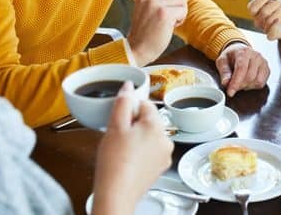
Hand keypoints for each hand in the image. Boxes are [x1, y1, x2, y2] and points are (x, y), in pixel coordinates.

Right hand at [92, 82, 172, 214]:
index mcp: (157, 126)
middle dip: (132, 124)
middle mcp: (166, 140)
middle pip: (148, 120)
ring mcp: (164, 156)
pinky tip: (127, 160)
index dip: (129, 109)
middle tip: (118, 136)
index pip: (145, 104)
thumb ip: (123, 102)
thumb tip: (129, 86)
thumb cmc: (115, 163)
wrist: (116, 194)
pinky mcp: (159, 168)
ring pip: (148, 136)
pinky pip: (149, 151)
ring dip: (136, 138)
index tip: (119, 118)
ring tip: (121, 149)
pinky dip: (139, 152)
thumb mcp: (115, 126)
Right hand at [128, 0, 187, 65]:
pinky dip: (181, 18)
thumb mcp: (145, 8)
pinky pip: (183, 9)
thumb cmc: (145, 32)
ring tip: (172, 19)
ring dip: (181, 9)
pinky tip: (172, 25)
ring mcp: (155, 4)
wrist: (137, 49)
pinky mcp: (164, 14)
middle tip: (176, 10)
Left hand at [215, 42, 269, 96]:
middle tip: (232, 86)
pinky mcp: (267, 70)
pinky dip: (253, 86)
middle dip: (240, 85)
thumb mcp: (222, 61)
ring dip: (247, 86)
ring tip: (240, 82)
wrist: (240, 51)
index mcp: (244, 52)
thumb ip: (224, 72)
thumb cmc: (231, 56)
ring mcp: (263, 63)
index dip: (236, 82)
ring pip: (257, 81)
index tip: (230, 92)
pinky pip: (262, 83)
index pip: (241, 68)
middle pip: (250, 76)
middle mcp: (256, 56)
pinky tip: (247, 82)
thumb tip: (226, 83)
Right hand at [247, 0, 280, 40]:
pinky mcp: (271, 35)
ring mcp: (264, 29)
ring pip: (270, 20)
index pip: (252, 7)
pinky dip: (275, 25)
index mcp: (254, 12)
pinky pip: (271, 33)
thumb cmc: (277, 8)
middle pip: (264, 12)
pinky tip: (279, 19)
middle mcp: (257, 21)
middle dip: (274, 4)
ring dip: (280, 12)